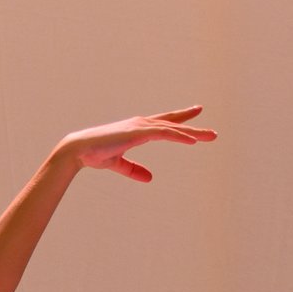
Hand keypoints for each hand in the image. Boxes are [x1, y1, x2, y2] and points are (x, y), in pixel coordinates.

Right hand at [52, 107, 217, 184]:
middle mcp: (141, 124)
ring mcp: (140, 126)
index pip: (164, 123)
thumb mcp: (118, 164)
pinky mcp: (138, 132)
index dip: (181, 119)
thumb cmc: (95, 154)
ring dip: (192, 133)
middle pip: (173, 124)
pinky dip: (179, 136)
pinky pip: (164, 133)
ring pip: (173, 128)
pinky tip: (193, 140)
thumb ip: (134, 170)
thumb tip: (150, 178)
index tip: (196, 113)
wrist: (80, 150)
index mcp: (137, 129)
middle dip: (193, 126)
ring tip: (210, 137)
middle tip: (212, 133)